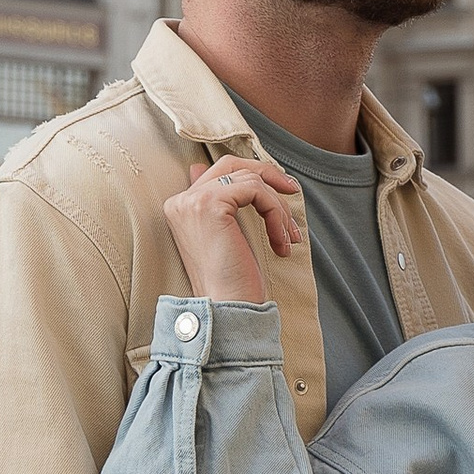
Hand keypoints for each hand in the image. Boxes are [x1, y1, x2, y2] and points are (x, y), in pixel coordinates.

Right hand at [162, 156, 303, 304]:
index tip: (281, 192)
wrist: (227, 309)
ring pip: (250, 180)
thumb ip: (221, 203)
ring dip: (278, 208)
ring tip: (288, 238)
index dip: (254, 176)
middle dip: (267, 174)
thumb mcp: (227, 236)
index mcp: (180, 207)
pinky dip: (276, 213)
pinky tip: (280, 242)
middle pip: (231, 164)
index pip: (219, 172)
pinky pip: (255, 191)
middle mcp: (181, 200)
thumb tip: (216, 171)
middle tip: (292, 191)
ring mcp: (193, 201)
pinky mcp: (210, 205)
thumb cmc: (231, 282)